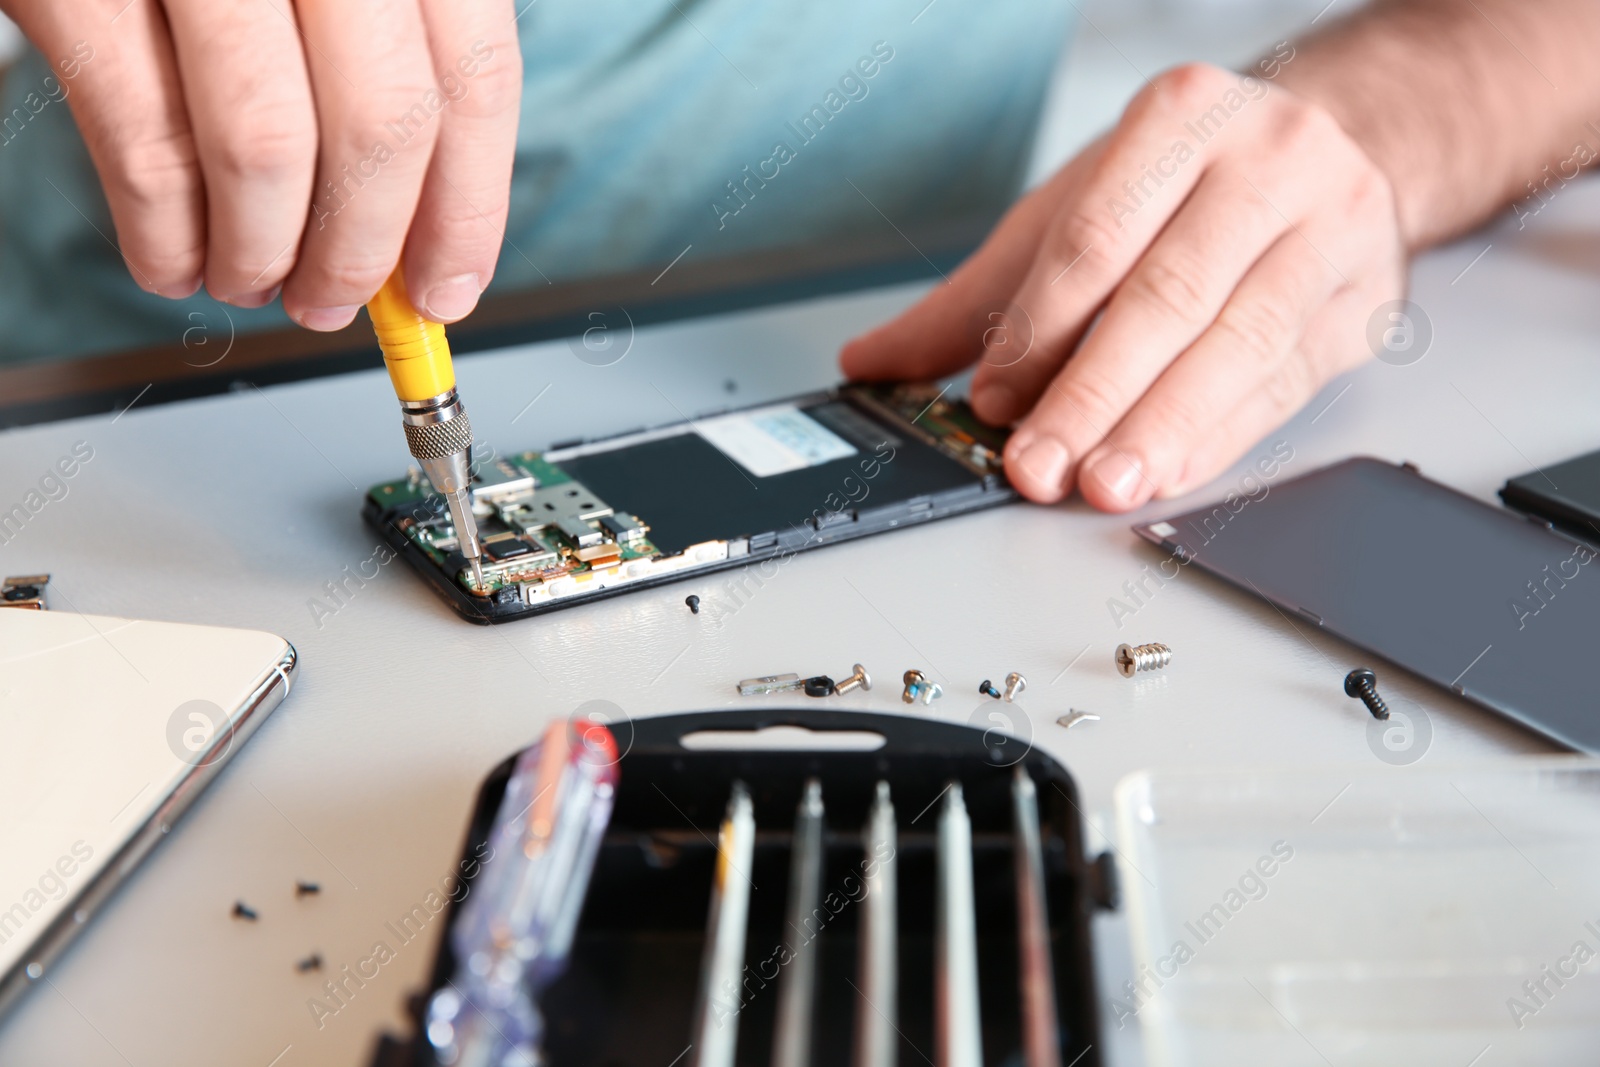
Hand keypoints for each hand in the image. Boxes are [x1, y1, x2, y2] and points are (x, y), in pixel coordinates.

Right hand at [2, 0, 521, 327]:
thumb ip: (383, 66)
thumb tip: (417, 235)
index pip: (474, 76)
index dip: (467, 209)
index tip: (447, 288)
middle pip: (384, 124)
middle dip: (363, 250)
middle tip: (335, 301)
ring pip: (266, 147)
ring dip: (262, 254)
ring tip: (251, 281)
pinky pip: (148, 143)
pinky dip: (167, 235)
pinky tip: (174, 260)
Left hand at [840, 62, 1404, 510]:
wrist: (1339, 151)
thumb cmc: (1188, 183)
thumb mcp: (1076, 211)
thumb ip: (979, 296)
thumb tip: (873, 362)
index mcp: (1182, 116)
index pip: (1097, 237)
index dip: (1039, 330)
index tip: (994, 401)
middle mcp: (1269, 161)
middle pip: (1166, 296)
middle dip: (1092, 396)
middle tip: (1038, 465)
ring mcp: (1331, 229)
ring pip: (1236, 346)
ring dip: (1160, 430)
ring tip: (1102, 484)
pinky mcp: (1363, 304)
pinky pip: (1283, 386)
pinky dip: (1216, 440)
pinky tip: (1165, 474)